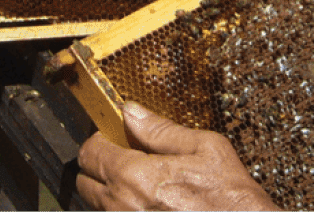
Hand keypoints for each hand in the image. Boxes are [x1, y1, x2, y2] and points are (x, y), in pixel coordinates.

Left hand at [76, 102, 278, 211]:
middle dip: (98, 166)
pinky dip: (122, 209)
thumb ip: (162, 129)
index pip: (90, 153)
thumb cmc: (230, 198)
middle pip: (84, 183)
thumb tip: (132, 111)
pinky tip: (149, 201)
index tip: (113, 134)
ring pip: (96, 206)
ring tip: (140, 182)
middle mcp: (123, 207)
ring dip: (108, 190)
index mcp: (136, 177)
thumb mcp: (205, 148)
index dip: (99, 138)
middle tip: (123, 156)